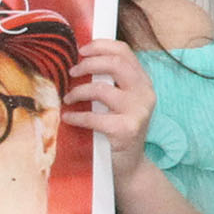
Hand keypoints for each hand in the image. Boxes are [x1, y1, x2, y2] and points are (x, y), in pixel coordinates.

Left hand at [62, 40, 157, 185]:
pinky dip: (77, 116)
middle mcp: (144, 93)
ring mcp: (138, 111)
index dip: (101, 46)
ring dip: (78, 91)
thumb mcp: (119, 102)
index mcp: (142, 82)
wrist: (129, 166)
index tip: (81, 50)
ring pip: (102, 89)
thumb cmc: (117, 131)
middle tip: (72, 72)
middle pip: (117, 64)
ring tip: (68, 98)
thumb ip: (109, 83)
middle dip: (89, 64)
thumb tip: (79, 62)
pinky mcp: (126, 129)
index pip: (124, 52)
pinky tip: (69, 118)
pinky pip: (94, 117)